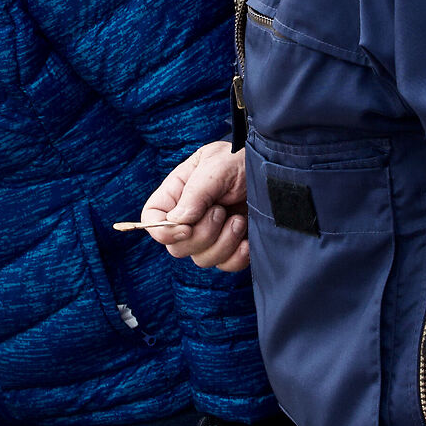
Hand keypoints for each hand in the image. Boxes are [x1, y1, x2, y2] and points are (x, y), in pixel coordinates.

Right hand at [142, 142, 249, 271]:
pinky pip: (225, 265)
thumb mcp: (217, 166)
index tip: (186, 228)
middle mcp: (189, 217)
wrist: (274, 172)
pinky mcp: (231, 246)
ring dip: (222, 243)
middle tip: (221, 211)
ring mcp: (210, 234)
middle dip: (202, 235)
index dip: (162, 231)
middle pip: (177, 247)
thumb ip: (196, 193)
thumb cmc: (241, 160)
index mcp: (177, 193)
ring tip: (238, 219)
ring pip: (202, 259)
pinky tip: (246, 240)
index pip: (151, 219)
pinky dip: (236, 257)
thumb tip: (178, 221)